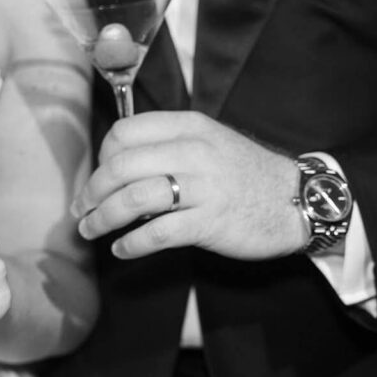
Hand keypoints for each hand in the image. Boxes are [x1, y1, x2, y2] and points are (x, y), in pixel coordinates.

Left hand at [70, 111, 306, 259]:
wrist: (295, 199)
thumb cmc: (244, 174)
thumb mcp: (208, 142)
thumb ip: (167, 146)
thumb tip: (116, 166)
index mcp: (188, 127)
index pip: (124, 132)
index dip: (102, 157)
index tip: (99, 177)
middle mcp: (193, 152)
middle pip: (120, 167)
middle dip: (92, 192)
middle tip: (81, 210)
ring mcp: (202, 188)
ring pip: (132, 199)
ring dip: (102, 218)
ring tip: (91, 230)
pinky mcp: (209, 222)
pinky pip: (156, 234)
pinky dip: (131, 244)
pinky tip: (121, 249)